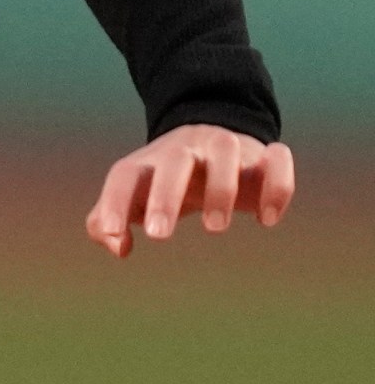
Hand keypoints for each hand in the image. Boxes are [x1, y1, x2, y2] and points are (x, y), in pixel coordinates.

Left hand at [86, 123, 294, 258]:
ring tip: (214, 227)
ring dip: (220, 186)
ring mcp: (228, 147)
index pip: (125, 174)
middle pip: (176, 159)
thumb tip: (118, 245)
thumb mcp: (134, 196)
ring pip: (225, 148)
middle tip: (158, 236)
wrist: (210, 138)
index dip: (114, 202)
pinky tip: (268, 218)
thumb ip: (105, 222)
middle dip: (166, 195)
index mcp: (151, 161)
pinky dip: (278, 184)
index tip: (116, 236)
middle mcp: (188, 149)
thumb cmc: (165, 181)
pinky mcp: (264, 156)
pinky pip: (277, 157)